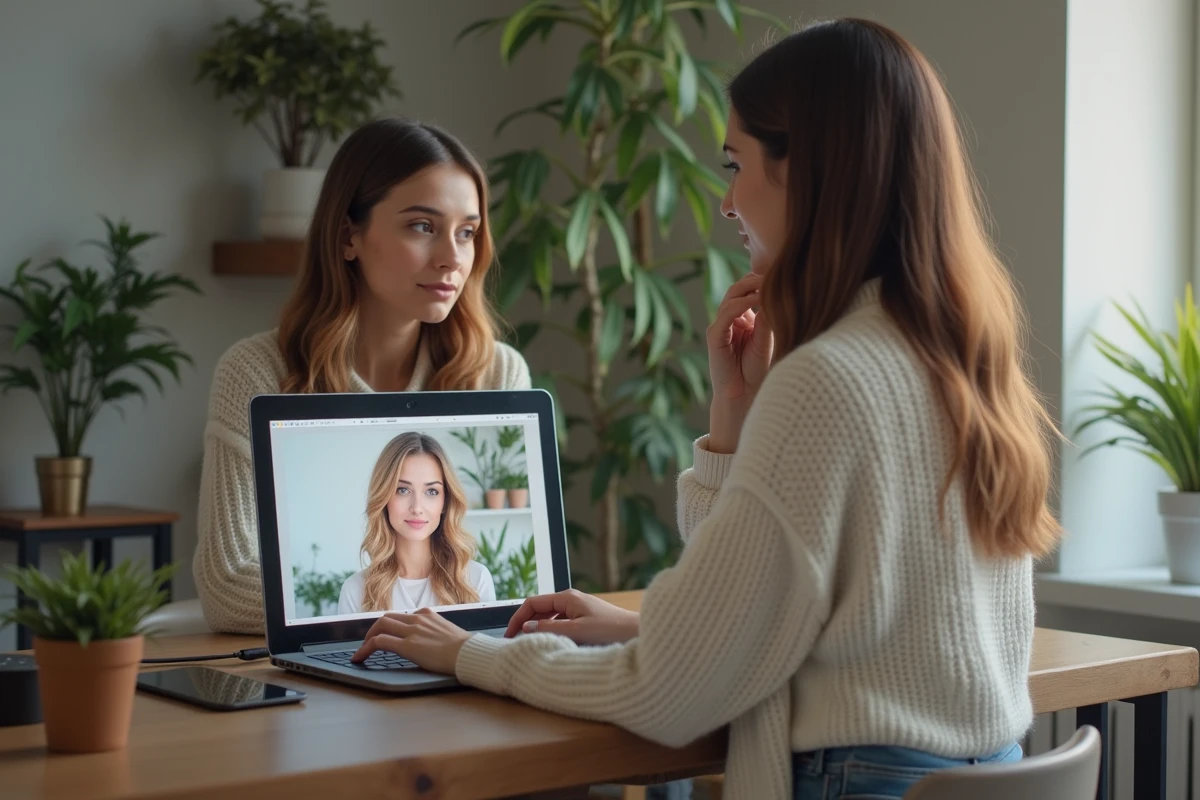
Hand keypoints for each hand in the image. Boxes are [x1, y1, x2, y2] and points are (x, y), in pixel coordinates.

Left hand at [350, 607, 470, 675]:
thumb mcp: (448, 633)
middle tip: (368, 642)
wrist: (470, 653)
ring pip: (380, 626)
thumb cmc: (464, 648)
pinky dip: (366, 648)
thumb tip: (432, 642)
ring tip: (362, 650)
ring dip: (368, 638)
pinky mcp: (408, 645)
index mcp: (427, 615)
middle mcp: (417, 619)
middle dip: (374, 629)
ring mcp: (412, 631)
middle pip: (387, 618)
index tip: (385, 634)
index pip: (401, 616)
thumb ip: (435, 632)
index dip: (389, 626)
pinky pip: (380, 642)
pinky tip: (360, 657)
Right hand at [504, 589, 638, 645]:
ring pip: (550, 617)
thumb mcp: (577, 631)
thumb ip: (550, 629)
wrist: (638, 633)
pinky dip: (551, 632)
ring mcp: (579, 609)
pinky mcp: (586, 619)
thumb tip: (526, 627)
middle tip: (514, 642)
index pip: (532, 603)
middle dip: (525, 623)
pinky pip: (561, 623)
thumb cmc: (611, 631)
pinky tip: (550, 644)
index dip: (518, 618)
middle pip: (540, 609)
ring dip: (538, 628)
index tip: (508, 635)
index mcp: (567, 598)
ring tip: (529, 644)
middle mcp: (572, 600)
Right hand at [706, 272, 774, 452]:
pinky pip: (726, 312)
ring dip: (750, 288)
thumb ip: (769, 316)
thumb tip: (777, 290)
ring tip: (768, 283)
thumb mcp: (768, 338)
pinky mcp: (715, 335)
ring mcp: (721, 326)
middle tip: (775, 272)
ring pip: (732, 296)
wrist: (743, 395)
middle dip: (756, 278)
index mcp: (743, 318)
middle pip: (739, 288)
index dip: (763, 280)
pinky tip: (757, 299)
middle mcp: (730, 319)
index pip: (750, 290)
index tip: (784, 273)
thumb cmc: (757, 371)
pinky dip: (741, 304)